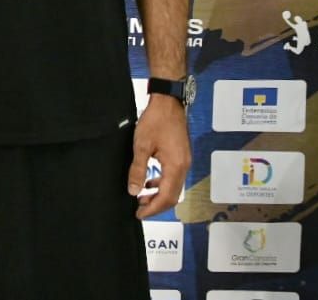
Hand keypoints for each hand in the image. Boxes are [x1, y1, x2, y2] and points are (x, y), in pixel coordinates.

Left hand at [127, 94, 190, 218]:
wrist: (168, 102)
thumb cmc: (155, 120)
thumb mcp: (141, 146)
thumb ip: (138, 170)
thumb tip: (133, 191)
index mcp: (176, 166)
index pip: (166, 197)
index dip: (152, 208)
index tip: (139, 214)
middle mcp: (184, 166)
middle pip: (172, 196)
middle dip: (156, 205)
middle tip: (139, 209)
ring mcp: (185, 161)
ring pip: (174, 187)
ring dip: (158, 195)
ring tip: (141, 197)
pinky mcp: (182, 156)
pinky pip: (174, 177)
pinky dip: (162, 184)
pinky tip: (149, 181)